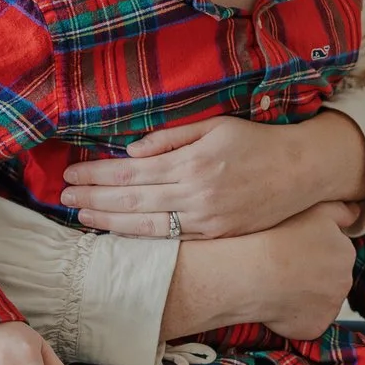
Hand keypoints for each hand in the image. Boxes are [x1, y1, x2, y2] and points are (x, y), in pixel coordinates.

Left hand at [62, 112, 364, 239]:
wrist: (302, 170)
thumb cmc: (257, 141)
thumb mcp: (215, 126)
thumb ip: (172, 138)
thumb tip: (132, 153)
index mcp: (193, 162)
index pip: (132, 172)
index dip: (97, 174)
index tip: (72, 174)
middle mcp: (197, 193)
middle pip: (132, 200)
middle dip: (93, 199)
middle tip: (63, 198)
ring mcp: (207, 218)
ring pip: (147, 224)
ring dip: (109, 221)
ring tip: (81, 217)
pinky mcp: (217, 234)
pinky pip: (171, 238)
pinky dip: (141, 236)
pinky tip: (119, 233)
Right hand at [162, 200, 362, 343]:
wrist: (254, 273)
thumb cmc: (280, 237)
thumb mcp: (316, 210)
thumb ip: (342, 211)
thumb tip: (357, 213)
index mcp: (347, 253)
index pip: (336, 253)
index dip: (315, 251)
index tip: (294, 249)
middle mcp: (345, 282)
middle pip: (331, 278)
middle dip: (314, 275)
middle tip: (286, 268)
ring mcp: (331, 307)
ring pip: (320, 300)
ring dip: (306, 296)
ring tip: (279, 285)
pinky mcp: (316, 327)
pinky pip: (308, 321)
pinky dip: (297, 316)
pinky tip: (278, 303)